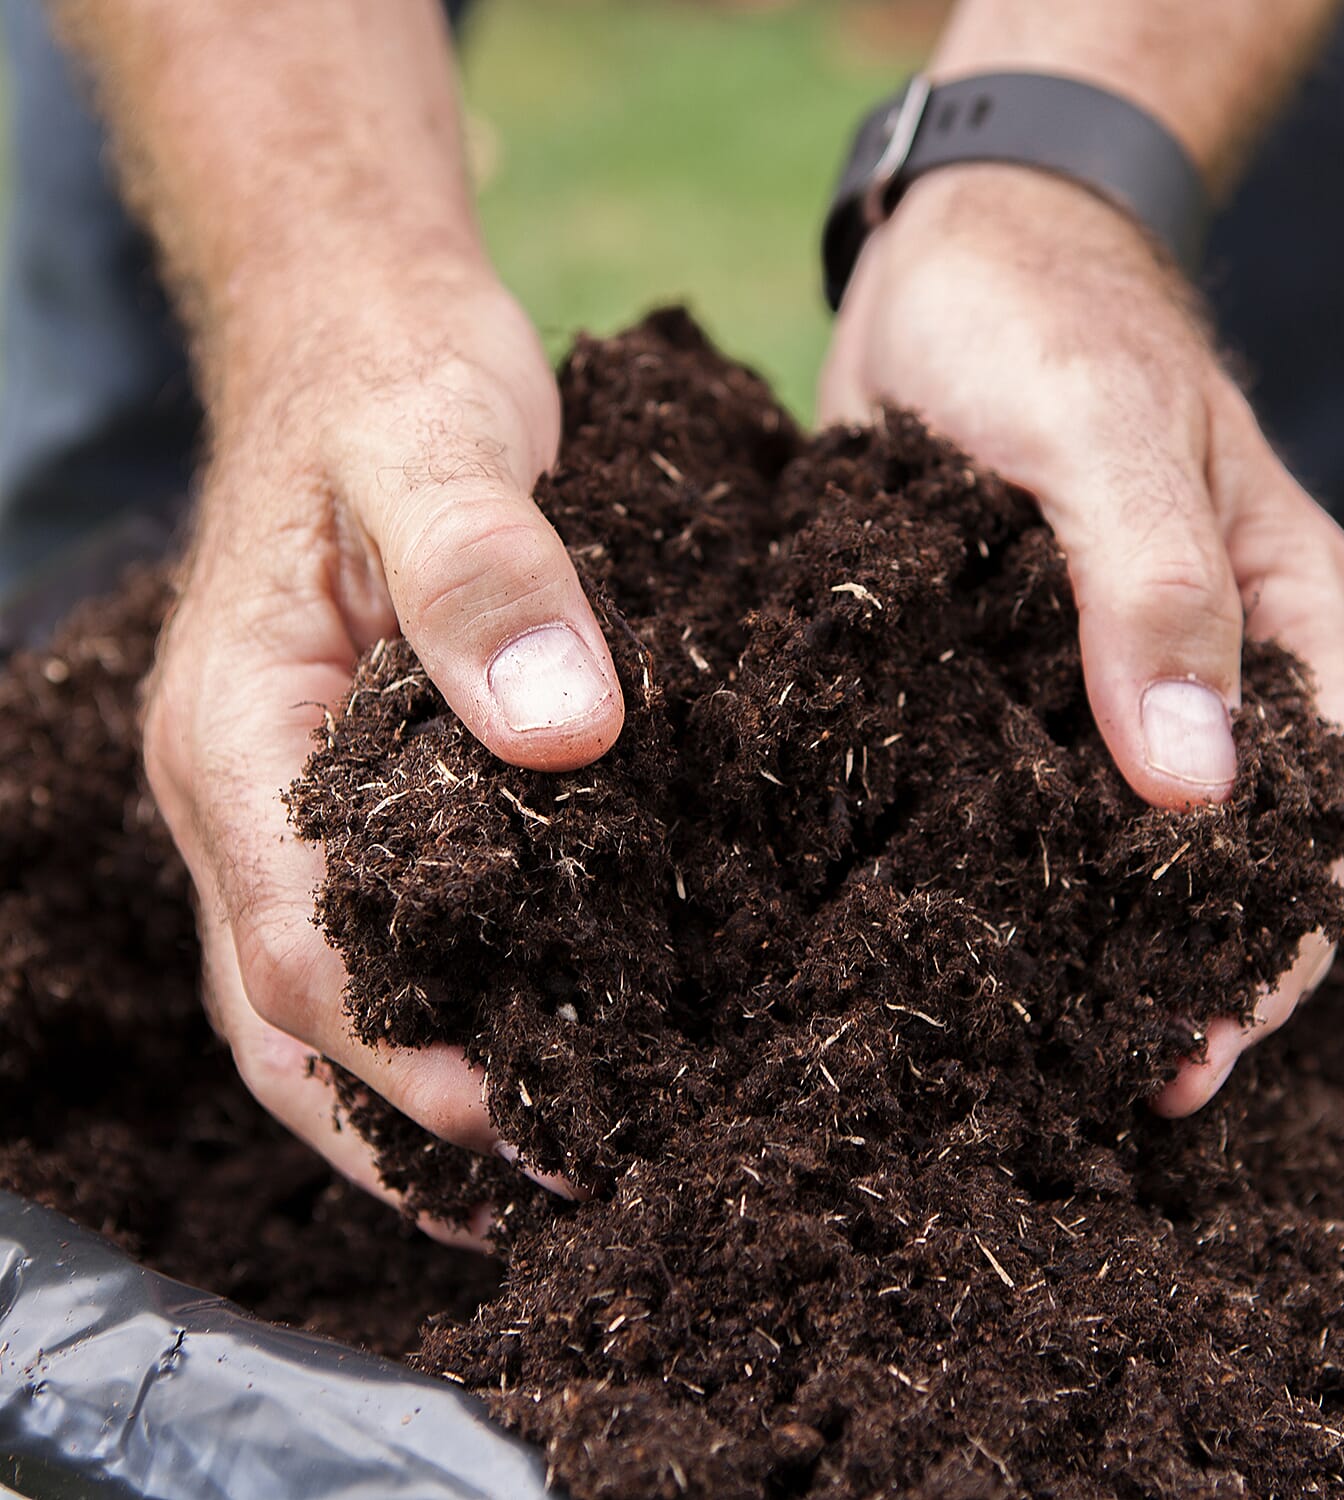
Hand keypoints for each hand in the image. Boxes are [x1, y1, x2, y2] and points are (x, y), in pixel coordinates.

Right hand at [143, 271, 622, 1243]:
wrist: (357, 333)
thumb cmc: (388, 379)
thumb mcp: (436, 445)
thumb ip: (485, 575)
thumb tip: (565, 732)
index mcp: (237, 734)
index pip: (298, 951)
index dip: (402, 1059)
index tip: (525, 1122)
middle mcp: (240, 791)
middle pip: (285, 1015)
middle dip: (397, 1124)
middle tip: (540, 1188)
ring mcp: (280, 796)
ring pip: (310, 996)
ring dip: (398, 1097)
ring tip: (520, 1172)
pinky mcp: (341, 782)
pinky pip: (359, 929)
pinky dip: (419, 1014)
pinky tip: (508, 1041)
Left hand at [820, 166, 1343, 1112]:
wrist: (948, 262)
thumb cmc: (1047, 321)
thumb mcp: (1110, 437)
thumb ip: (1157, 594)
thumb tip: (1197, 790)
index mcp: (1281, 625)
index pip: (1322, 826)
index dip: (1273, 955)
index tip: (1194, 1058)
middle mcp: (1199, 670)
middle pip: (1214, 861)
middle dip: (1171, 975)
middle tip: (1094, 1082)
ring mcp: (1090, 680)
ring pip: (1103, 841)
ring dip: (1074, 936)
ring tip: (1011, 1040)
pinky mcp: (994, 673)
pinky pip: (1000, 786)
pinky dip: (980, 858)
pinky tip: (924, 923)